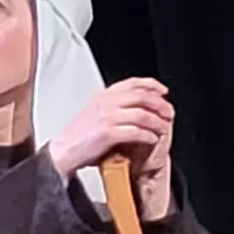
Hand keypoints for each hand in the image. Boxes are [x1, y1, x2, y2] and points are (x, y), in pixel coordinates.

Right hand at [44, 78, 178, 212]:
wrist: (64, 151)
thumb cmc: (79, 136)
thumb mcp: (95, 111)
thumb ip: (114, 105)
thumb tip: (137, 105)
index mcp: (103, 95)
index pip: (133, 83)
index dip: (152, 85)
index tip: (163, 92)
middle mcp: (106, 102)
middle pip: (142, 96)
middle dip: (160, 104)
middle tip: (169, 113)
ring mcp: (107, 117)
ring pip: (143, 114)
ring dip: (158, 122)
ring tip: (163, 128)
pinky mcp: (108, 133)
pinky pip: (136, 132)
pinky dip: (148, 136)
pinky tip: (152, 140)